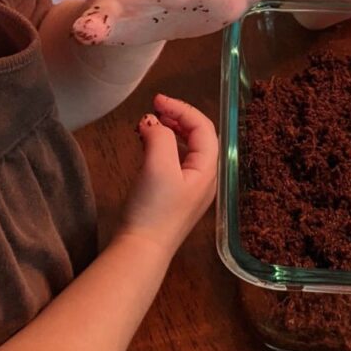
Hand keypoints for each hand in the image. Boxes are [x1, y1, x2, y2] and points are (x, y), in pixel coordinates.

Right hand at [119, 94, 217, 252]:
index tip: (157, 100)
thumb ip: (160, 138)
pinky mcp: (174, 196)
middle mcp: (205, 177)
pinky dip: (163, 147)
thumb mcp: (158, 167)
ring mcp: (190, 188)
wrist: (142, 250)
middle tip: (154, 108)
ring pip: (186, 148)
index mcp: (209, 169)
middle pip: (198, 136)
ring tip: (149, 123)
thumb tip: (153, 122)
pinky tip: (147, 144)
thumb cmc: (154, 209)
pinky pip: (175, 162)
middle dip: (177, 118)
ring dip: (169, 131)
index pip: (203, 127)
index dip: (182, 109)